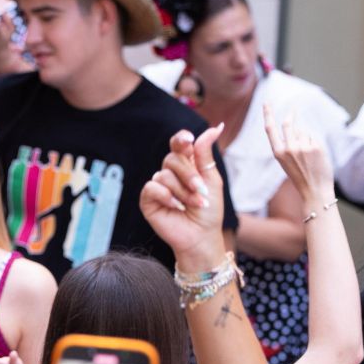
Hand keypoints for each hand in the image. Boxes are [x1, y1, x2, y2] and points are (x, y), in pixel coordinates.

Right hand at [140, 125, 226, 265]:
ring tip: (191, 205)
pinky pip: (152, 187)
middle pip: (173, 158)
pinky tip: (176, 207)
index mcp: (187, 164)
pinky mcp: (148, 199)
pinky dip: (167, 197)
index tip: (188, 141)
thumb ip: (206, 154)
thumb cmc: (209, 210)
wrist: (201, 236)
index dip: (181, 139)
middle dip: (189, 175)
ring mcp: (158, 185)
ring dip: (182, 192)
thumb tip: (215, 127)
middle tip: (201, 191)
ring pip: (164, 174)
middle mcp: (170, 172)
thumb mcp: (211, 180)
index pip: (179, 143)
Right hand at [264, 108, 332, 210]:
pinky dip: (316, 144)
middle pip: (288, 124)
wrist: (314, 190)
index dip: (268, 114)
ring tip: (309, 156)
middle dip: (291, 116)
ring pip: (304, 132)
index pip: (270, 129)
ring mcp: (303, 147)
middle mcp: (289, 148)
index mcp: (278, 153)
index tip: (266, 102)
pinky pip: (314, 137)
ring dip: (307, 138)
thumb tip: (294, 124)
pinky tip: (316, 157)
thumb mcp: (287, 161)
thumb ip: (288, 143)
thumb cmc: (300, 175)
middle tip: (293, 110)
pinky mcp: (315, 147)